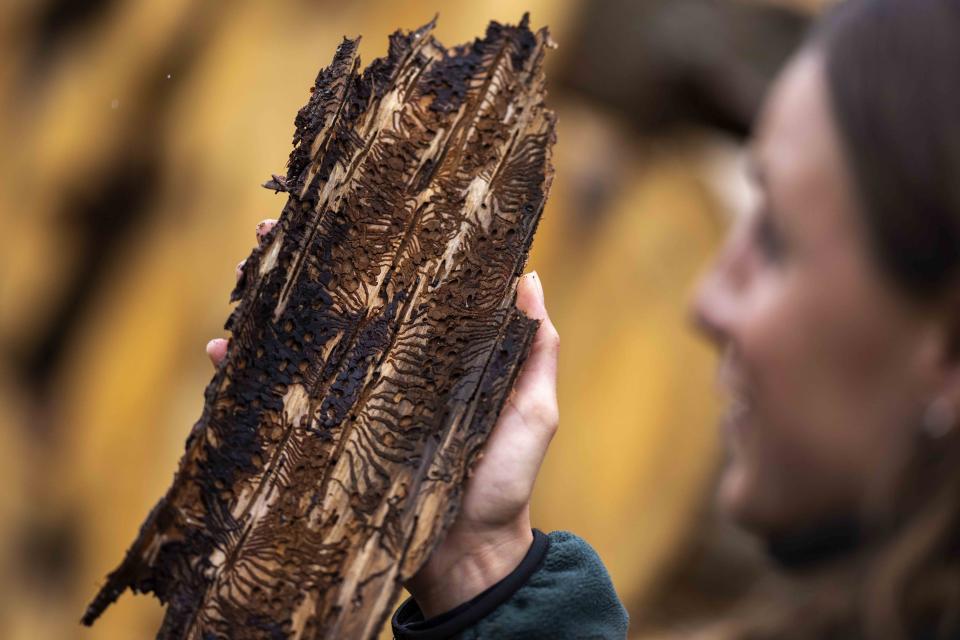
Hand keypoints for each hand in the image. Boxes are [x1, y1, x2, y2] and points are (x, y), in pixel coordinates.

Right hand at [206, 221, 559, 618]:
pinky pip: (277, 402)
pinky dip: (242, 377)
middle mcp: (386, 371)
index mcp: (433, 355)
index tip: (354, 210)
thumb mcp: (533, 411)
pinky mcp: (326, 439)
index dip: (375, 254)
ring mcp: (351, 403)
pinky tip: (219, 350)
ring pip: (303, 344)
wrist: (470, 554)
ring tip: (247, 272)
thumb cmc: (507, 480)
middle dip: (306, 267)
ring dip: (267, 307)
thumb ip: (534, 350)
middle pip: (341, 308)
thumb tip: (527, 277)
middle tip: (275, 230)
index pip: (399, 293)